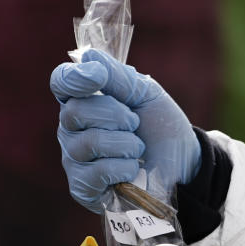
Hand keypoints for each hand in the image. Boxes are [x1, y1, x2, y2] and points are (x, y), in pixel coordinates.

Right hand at [49, 49, 200, 212]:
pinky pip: (95, 172)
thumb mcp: (145, 93)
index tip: (98, 78)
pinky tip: (132, 170)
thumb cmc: (160, 127)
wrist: (183, 165)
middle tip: (135, 123)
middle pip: (75, 112)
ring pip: (88, 143)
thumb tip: (85, 57)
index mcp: (83, 100)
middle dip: (115, 114)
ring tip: (137, 148)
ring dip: (125, 143)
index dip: (74, 78)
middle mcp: (71, 129)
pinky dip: (123, 167)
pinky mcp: (82, 188)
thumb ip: (116, 76)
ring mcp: (74, 159)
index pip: (61, 82)